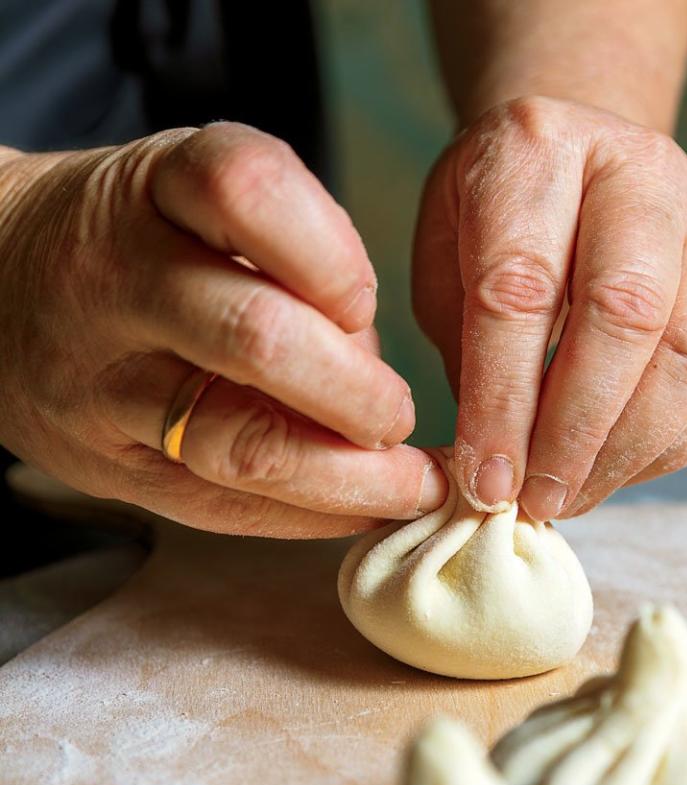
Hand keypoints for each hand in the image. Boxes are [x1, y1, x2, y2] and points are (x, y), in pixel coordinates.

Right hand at [0, 123, 445, 537]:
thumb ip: (296, 267)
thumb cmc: (136, 240)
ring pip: (235, 441)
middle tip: (402, 419)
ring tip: (407, 485)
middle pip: (256, 336)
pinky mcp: (100, 466)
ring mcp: (99, 382)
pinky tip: (356, 510)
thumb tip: (382, 378)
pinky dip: (305, 517)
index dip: (335, 260)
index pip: (252, 194)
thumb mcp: (203, 205)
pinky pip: (215, 510)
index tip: (364, 308)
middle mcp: (116, 278)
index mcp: (155, 187)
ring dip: (345, 477)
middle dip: (358, 394)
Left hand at [413, 96, 686, 519]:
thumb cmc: (498, 220)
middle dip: (575, 431)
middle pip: (626, 315)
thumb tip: (491, 470)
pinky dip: (671, 447)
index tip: (484, 479)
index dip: (503, 398)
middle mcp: (642, 175)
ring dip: (627, 451)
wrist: (585, 160)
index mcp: (541, 151)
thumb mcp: (447, 259)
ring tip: (571, 498)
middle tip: (536, 500)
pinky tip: (618, 471)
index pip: (522, 287)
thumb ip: (467, 348)